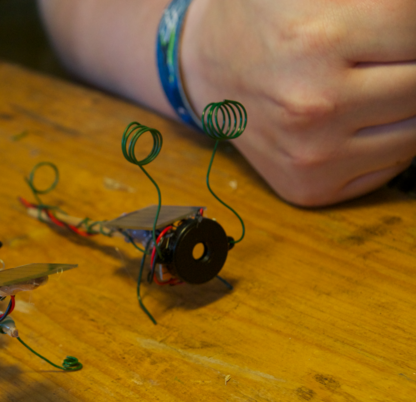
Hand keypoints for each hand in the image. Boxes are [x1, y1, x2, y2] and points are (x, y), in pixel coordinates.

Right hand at [181, 0, 415, 205]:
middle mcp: (313, 105)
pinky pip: (392, 162)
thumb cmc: (261, 18)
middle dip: (408, 61)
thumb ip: (378, 3)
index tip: (391, 26)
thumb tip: (413, 22)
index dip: (409, 24)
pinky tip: (354, 117)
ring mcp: (312, 153)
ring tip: (366, 81)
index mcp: (316, 40)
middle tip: (377, 54)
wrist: (204, 68)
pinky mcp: (311, 186)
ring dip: (404, 102)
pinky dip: (388, 137)